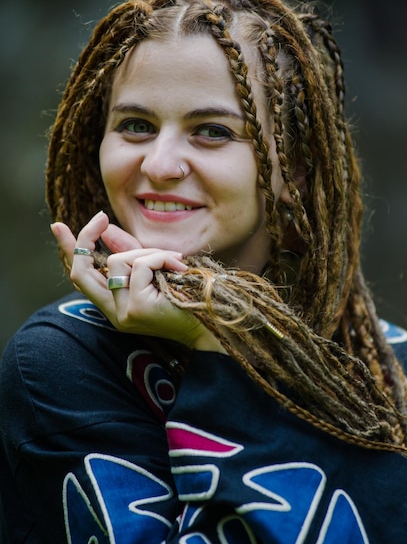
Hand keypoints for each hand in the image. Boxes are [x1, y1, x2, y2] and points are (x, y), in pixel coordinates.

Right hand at [51, 212, 225, 351]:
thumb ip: (130, 253)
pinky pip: (141, 265)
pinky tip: (179, 269)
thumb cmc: (186, 299)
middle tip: (99, 217)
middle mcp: (113, 312)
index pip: (81, 277)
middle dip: (85, 239)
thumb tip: (107, 230)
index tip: (57, 226)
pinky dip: (160, 258)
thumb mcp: (155, 272)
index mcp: (115, 304)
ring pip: (119, 261)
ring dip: (148, 252)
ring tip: (174, 263)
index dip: (68, 251)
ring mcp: (123, 312)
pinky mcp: (137, 308)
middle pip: (81, 272)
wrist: (212, 326)